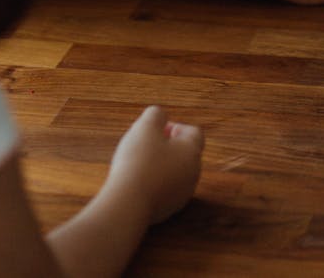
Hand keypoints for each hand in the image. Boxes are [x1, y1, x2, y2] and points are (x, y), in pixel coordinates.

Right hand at [107, 105, 203, 223]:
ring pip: (175, 171)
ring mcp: (182, 194)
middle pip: (185, 152)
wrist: (129, 203)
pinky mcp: (170, 209)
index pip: (194, 132)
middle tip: (145, 144)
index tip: (156, 129)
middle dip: (166, 144)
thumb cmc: (139, 160)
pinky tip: (137, 180)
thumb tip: (160, 116)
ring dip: (160, 163)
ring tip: (139, 162)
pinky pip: (165, 188)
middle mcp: (193, 174)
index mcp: (192, 152)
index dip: (175, 126)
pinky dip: (155, 181)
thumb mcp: (145, 126)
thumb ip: (156, 114)